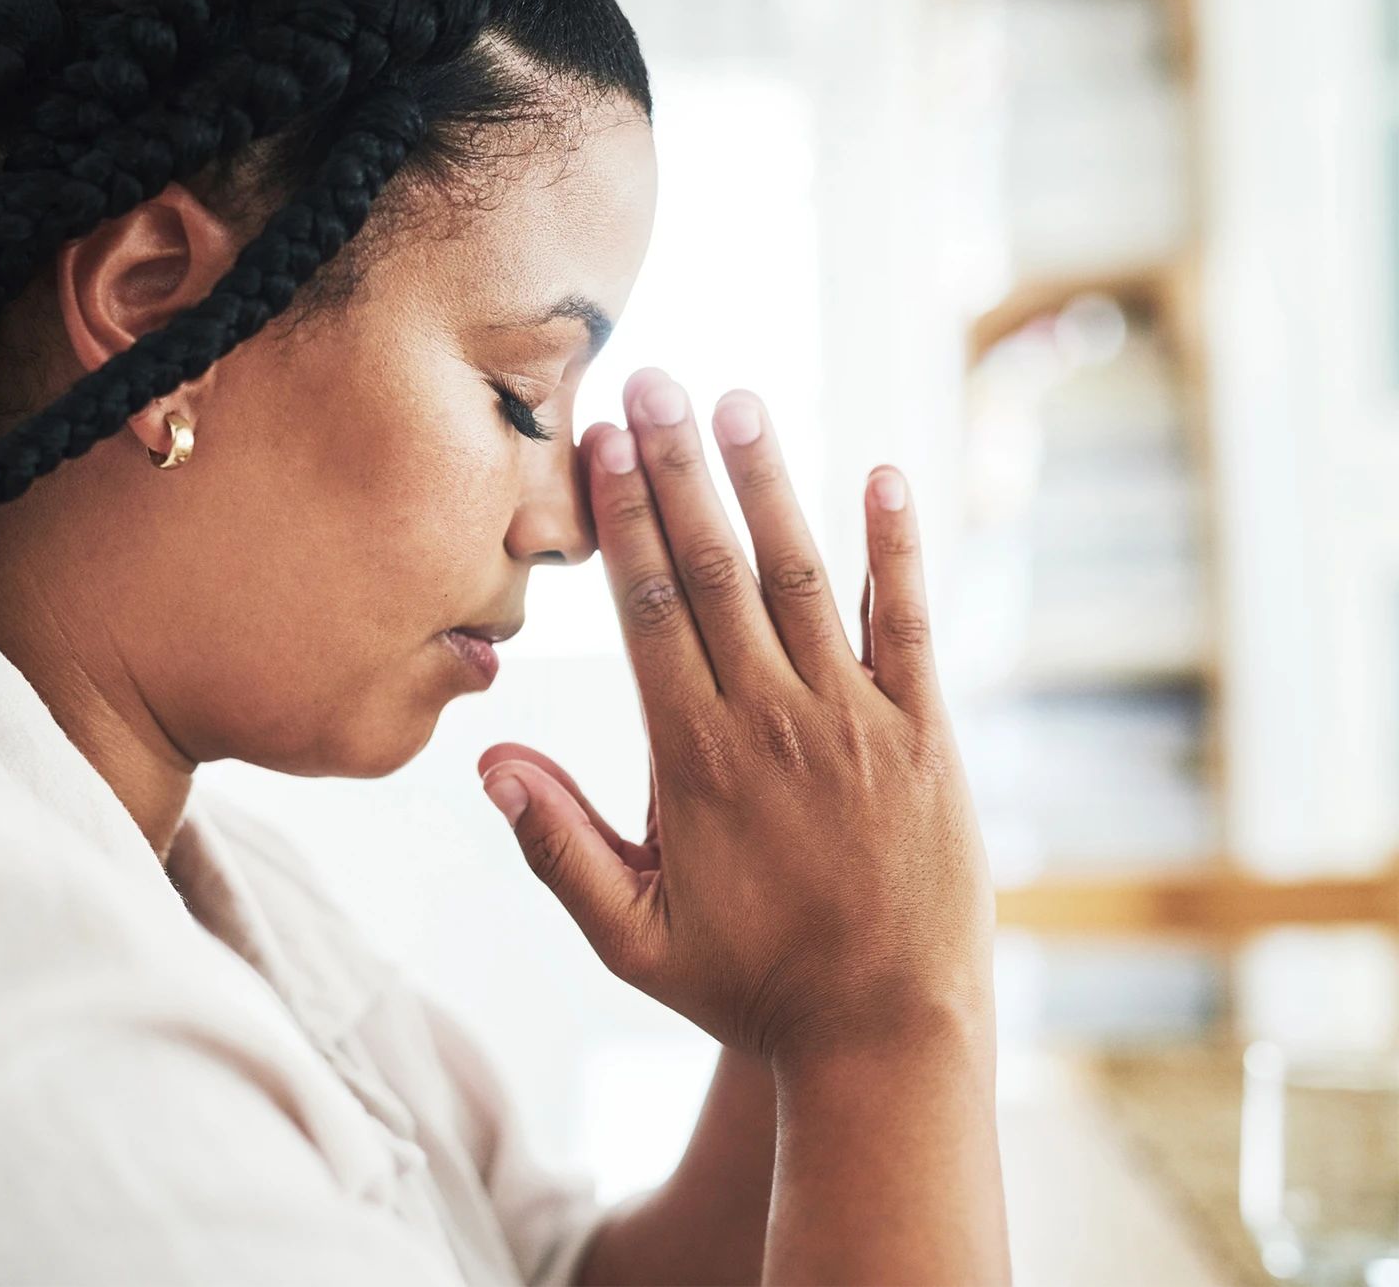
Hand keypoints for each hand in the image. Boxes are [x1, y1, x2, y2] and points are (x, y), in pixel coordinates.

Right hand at [478, 370, 992, 1066]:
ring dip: (771, 485)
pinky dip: (899, 549)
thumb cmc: (749, 984)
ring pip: (805, 579)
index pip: (652, 613)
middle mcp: (776, 723)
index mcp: (699, 763)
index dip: (624, 521)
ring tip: (739, 402)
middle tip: (652, 383)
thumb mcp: (631, 935)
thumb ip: (556, 846)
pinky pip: (912, 624)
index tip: (601, 444)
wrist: (888, 1032)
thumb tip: (488, 757)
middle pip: (719, 571)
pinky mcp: (928, 735)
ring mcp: (859, 721)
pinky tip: (884, 476)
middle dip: (678, 470)